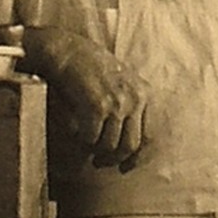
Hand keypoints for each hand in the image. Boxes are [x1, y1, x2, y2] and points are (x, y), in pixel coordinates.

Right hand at [24, 27, 150, 171]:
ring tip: (87, 148)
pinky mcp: (97, 106)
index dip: (136, 157)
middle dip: (114, 159)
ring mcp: (117, 103)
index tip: (125, 167)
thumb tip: (126, 144)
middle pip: (130, 145)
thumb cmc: (90, 66)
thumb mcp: (121, 82)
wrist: (68, 50)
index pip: (149, 135)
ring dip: (96, 151)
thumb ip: (129, 105)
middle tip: (101, 162)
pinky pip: (91, 138)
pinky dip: (83, 142)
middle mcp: (135, 99)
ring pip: (110, 145)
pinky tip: (77, 137)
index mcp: (144, 93)